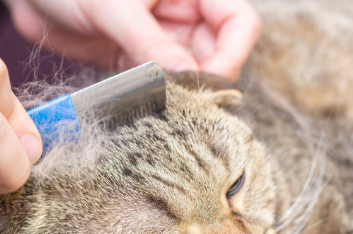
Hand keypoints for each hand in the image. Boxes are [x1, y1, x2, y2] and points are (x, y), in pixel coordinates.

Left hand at [5, 0, 260, 80]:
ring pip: (190, 74)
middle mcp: (184, 14)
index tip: (204, 82)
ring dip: (179, 93)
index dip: (230, 56)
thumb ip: (151, 42)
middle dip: (203, 81)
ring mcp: (161, 39)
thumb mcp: (114, 7)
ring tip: (159, 105)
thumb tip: (189, 76)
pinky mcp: (138, 59)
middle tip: (180, 103)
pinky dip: (154, 96)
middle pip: (218, 55)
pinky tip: (142, 104)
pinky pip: (159, 83)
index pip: (239, 24)